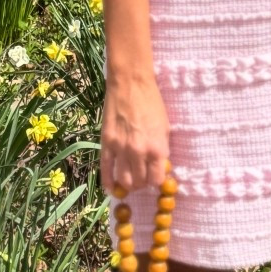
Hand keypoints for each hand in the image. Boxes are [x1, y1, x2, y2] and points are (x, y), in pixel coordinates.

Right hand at [99, 70, 170, 197]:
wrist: (131, 84)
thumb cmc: (152, 103)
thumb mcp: (165, 128)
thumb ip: (161, 150)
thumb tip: (159, 168)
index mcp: (157, 149)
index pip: (157, 180)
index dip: (156, 181)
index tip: (154, 177)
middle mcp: (139, 152)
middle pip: (140, 182)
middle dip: (142, 183)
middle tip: (142, 177)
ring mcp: (120, 149)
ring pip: (124, 180)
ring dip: (128, 184)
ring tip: (129, 179)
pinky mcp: (106, 143)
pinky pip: (105, 169)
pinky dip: (108, 182)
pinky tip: (111, 187)